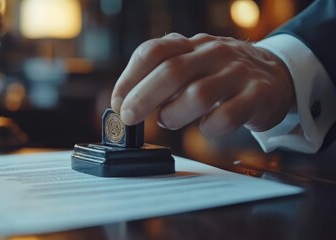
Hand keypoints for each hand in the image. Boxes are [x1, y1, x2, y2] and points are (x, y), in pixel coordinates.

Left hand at [111, 33, 294, 137]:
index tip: (116, 102)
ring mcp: (237, 73)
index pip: (152, 52)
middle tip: (129, 118)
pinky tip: (205, 128)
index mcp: (191, 45)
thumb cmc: (221, 74)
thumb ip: (162, 77)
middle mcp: (213, 53)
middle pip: (171, 72)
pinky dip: (209, 128)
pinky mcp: (258, 96)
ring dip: (174, 114)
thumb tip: (125, 102)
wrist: (275, 74)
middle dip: (143, 98)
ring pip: (198, 95)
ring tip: (170, 120)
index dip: (129, 78)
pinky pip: (228, 115)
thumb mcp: (192, 65)